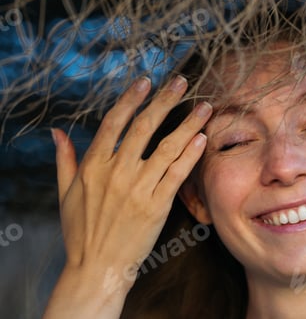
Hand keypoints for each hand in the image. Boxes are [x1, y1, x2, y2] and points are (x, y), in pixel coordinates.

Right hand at [51, 75, 211, 291]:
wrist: (96, 267)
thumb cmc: (80, 231)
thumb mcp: (65, 194)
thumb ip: (65, 159)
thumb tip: (57, 132)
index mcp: (93, 166)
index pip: (114, 123)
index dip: (131, 99)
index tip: (146, 81)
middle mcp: (116, 172)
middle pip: (144, 127)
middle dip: (165, 101)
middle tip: (181, 82)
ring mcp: (137, 189)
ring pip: (166, 148)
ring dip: (187, 125)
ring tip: (204, 108)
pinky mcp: (156, 207)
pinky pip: (176, 175)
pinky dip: (190, 155)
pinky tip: (202, 139)